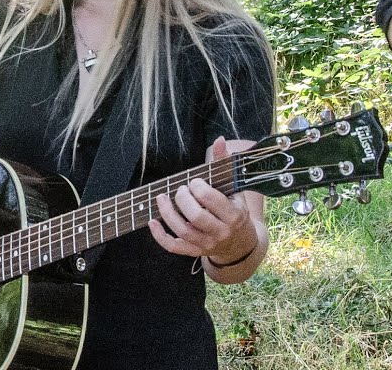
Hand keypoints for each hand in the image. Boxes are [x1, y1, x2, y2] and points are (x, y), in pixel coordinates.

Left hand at [148, 137, 258, 262]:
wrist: (239, 242)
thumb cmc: (234, 209)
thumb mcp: (234, 188)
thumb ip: (223, 164)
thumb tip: (218, 140)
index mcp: (234, 215)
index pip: (212, 200)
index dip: (199, 188)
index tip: (194, 182)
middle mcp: (221, 232)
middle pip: (197, 217)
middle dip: (183, 200)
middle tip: (180, 190)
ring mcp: (207, 244)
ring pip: (183, 231)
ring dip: (168, 214)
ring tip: (161, 198)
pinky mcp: (194, 252)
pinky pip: (174, 247)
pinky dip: (160, 236)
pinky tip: (152, 222)